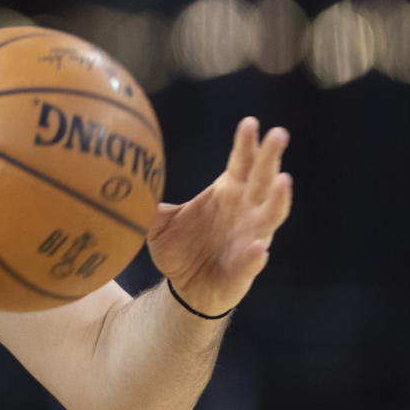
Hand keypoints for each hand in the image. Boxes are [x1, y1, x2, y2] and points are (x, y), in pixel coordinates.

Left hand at [147, 117, 291, 316]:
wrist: (185, 288)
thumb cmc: (179, 248)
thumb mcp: (158, 222)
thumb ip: (148, 201)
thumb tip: (125, 177)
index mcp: (228, 192)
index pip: (242, 162)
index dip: (247, 143)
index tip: (250, 122)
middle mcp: (246, 210)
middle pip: (263, 179)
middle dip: (271, 157)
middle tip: (278, 133)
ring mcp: (251, 238)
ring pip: (271, 215)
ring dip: (279, 199)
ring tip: (283, 180)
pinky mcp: (246, 268)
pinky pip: (253, 260)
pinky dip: (256, 255)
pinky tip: (259, 247)